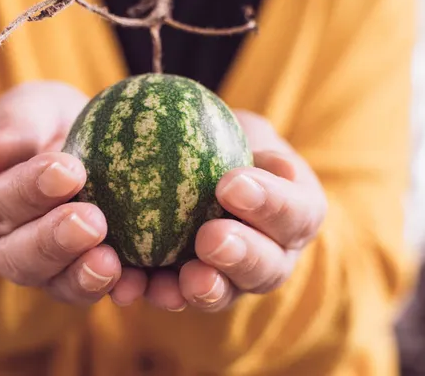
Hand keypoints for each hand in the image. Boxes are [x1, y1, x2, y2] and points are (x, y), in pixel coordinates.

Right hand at [0, 81, 123, 304]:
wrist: (92, 145)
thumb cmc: (54, 124)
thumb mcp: (36, 108)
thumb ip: (16, 124)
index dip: (28, 191)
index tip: (69, 171)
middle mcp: (3, 244)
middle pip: (18, 256)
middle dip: (54, 241)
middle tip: (93, 221)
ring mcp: (43, 268)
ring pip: (54, 284)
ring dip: (83, 276)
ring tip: (112, 263)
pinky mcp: (79, 279)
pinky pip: (94, 291)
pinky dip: (118, 289)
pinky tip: (139, 282)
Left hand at [109, 110, 327, 311]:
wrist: (197, 166)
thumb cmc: (229, 142)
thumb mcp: (247, 130)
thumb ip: (254, 140)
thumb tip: (262, 151)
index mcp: (295, 216)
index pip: (296, 213)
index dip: (271, 205)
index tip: (232, 184)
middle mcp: (269, 257)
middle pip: (266, 269)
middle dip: (241, 257)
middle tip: (210, 237)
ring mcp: (229, 278)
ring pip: (223, 293)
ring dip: (203, 289)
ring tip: (181, 279)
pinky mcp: (185, 287)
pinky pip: (171, 295)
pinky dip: (152, 292)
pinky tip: (130, 285)